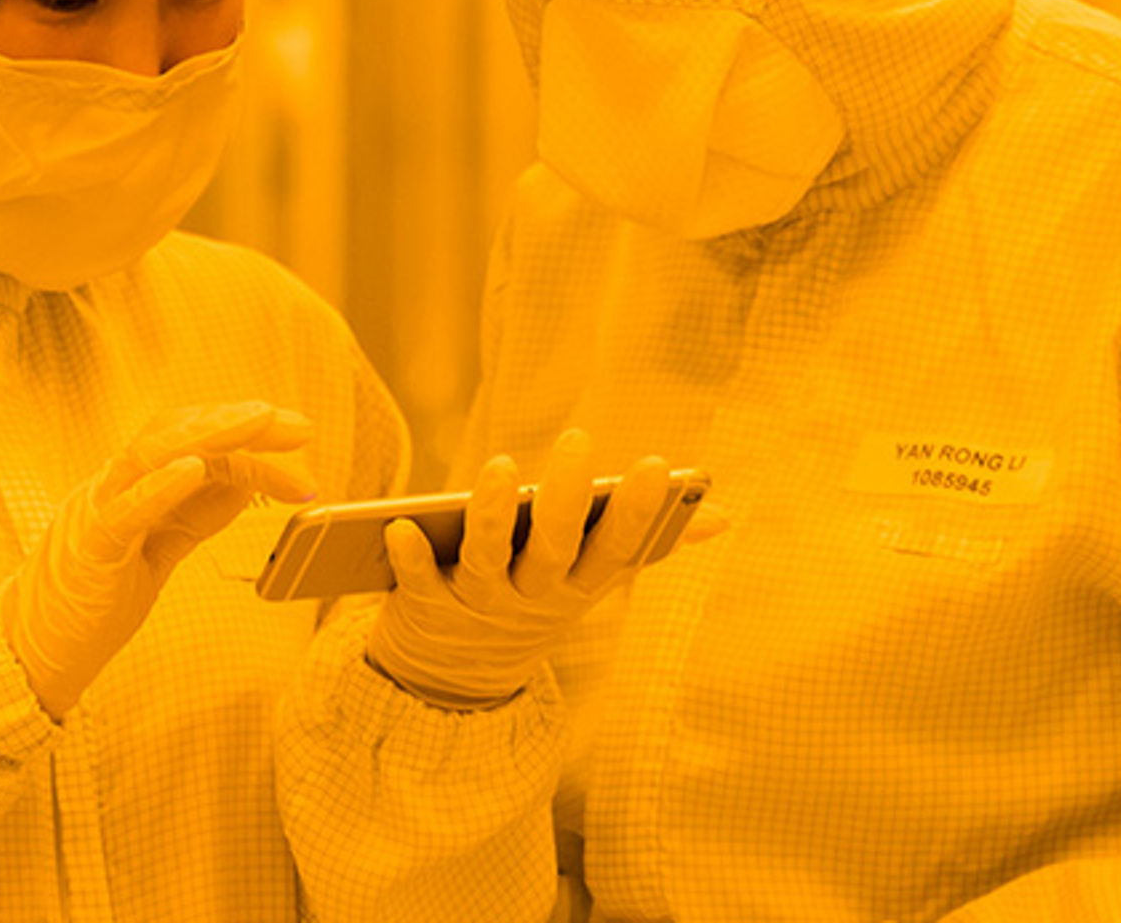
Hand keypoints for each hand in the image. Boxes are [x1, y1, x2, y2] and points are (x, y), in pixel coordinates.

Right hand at [0, 400, 316, 719]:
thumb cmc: (95, 598)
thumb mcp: (161, 547)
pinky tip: (195, 469)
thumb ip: (195, 514)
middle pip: (178, 433)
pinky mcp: (89, 548)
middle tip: (297, 424)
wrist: (34, 649)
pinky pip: (122, 509)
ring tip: (258, 420)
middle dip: (240, 423)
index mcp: (133, 483)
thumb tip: (246, 484)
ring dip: (210, 433)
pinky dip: (158, 486)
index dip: (250, 441)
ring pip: (149, 453)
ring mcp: (97, 511)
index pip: (197, 444)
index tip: (300, 442)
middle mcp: (114, 485)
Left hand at [367, 429, 671, 709]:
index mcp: (578, 585)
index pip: (618, 549)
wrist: (456, 679)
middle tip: (578, 442)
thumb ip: (646, 542)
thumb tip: (721, 514)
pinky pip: (420, 583)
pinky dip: (411, 558)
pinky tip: (399, 526)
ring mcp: (481, 605)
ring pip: (491, 560)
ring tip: (500, 467)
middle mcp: (534, 597)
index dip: (639, 512)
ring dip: (494, 514)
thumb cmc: (533, 601)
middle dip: (569, 499)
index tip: (659, 465)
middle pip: (556, 550)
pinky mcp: (427, 610)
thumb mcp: (589, 580)